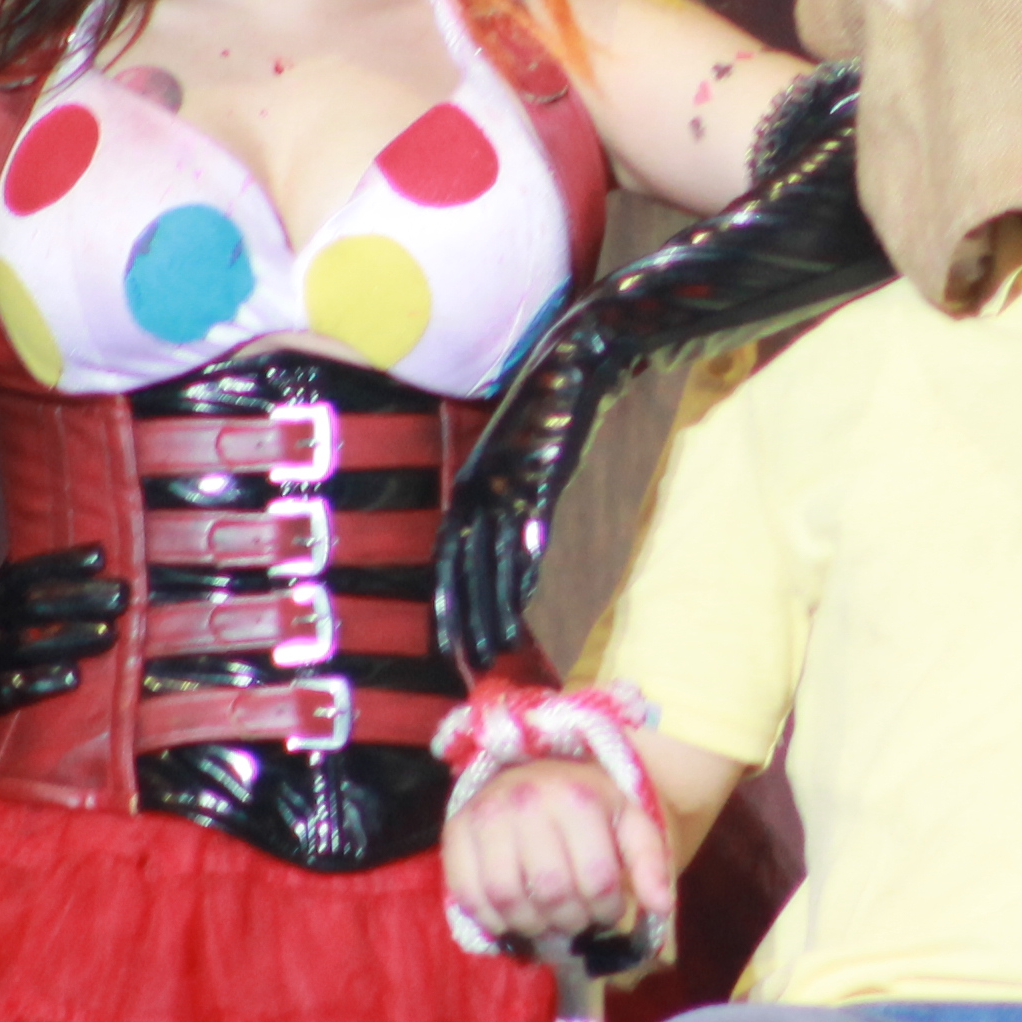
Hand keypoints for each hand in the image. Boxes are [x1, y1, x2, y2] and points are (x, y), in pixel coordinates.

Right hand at [0, 544, 120, 761]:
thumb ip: (18, 584)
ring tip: (112, 634)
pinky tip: (74, 678)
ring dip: (71, 638)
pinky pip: (10, 690)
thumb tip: (70, 547)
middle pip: (31, 604)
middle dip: (79, 598)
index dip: (61, 562)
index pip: (24, 574)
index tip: (101, 555)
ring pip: (26, 645)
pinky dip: (42, 683)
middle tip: (122, 595)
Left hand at [436, 396, 580, 673]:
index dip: (446, 601)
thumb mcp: (512, 459)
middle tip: (475, 659)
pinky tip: (524, 599)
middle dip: (470, 617)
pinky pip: (527, 531)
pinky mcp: (540, 475)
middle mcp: (477, 486)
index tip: (447, 644)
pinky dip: (524, 567)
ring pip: (495, 558)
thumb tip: (506, 552)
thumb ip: (504, 500)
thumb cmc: (545, 410)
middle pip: (467, 565)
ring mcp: (507, 482)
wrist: (574, 361)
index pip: (447, 555)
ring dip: (496, 606)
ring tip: (500, 645)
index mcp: (465, 484)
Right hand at [443, 759, 674, 953]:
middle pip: (552, 894)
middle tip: (578, 919)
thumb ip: (650, 861)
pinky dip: (492, 918)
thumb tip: (661, 906)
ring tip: (548, 920)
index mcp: (577, 798)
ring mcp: (486, 816)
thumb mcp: (630, 822)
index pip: (596, 881)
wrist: (537, 768)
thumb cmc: (589, 803)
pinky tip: (513, 916)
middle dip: (572, 921)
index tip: (608, 910)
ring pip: (508, 899)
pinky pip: (468, 894)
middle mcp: (527, 802)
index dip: (607, 910)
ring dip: (532, 925)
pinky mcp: (455, 831)